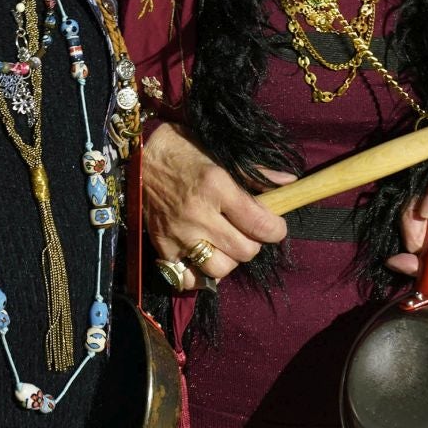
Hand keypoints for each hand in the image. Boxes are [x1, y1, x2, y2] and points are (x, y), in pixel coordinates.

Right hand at [142, 122, 286, 289]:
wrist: (137, 157)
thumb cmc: (183, 149)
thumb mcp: (221, 150)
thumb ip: (255, 171)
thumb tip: (289, 183)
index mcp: (217, 186)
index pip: (260, 224)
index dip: (276, 229)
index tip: (275, 225)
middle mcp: (198, 214)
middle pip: (245, 251)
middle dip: (254, 242)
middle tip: (248, 230)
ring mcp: (178, 234)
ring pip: (220, 268)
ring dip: (229, 259)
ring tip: (225, 244)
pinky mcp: (161, 247)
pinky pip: (188, 279)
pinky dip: (199, 275)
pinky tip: (203, 257)